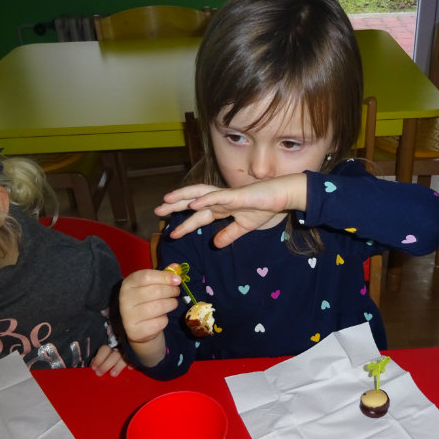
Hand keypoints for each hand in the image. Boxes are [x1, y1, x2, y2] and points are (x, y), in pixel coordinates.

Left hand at [90, 344, 132, 376]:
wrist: (132, 352)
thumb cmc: (112, 358)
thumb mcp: (104, 357)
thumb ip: (100, 359)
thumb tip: (93, 365)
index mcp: (111, 348)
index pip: (104, 349)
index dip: (98, 359)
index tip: (94, 368)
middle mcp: (120, 349)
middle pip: (114, 354)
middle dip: (106, 365)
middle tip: (99, 373)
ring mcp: (129, 353)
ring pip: (124, 357)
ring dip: (118, 366)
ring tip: (113, 374)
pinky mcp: (136, 357)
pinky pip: (135, 359)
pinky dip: (132, 363)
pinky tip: (129, 367)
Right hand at [118, 268, 181, 366]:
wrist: (138, 327)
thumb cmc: (147, 301)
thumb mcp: (152, 285)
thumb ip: (163, 275)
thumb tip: (176, 266)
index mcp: (128, 284)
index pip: (146, 276)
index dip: (164, 277)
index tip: (177, 280)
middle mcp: (124, 299)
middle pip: (155, 291)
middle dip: (171, 291)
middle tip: (176, 292)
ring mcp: (128, 316)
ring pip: (159, 306)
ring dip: (171, 304)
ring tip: (172, 303)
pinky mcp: (136, 330)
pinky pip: (159, 322)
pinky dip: (165, 319)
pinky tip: (161, 317)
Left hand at [155, 175, 306, 247]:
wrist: (281, 197)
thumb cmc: (264, 208)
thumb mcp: (244, 227)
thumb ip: (229, 235)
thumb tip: (215, 243)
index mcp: (222, 209)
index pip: (199, 217)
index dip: (185, 225)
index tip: (171, 234)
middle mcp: (220, 200)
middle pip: (193, 201)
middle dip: (175, 206)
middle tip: (157, 211)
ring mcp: (227, 196)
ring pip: (200, 194)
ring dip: (183, 196)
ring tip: (168, 200)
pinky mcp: (236, 195)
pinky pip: (218, 196)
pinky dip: (205, 199)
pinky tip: (193, 203)